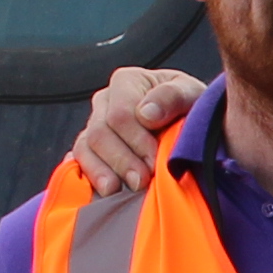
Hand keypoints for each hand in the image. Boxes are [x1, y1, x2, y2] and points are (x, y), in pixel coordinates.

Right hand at [70, 65, 192, 192]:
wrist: (192, 127)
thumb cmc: (191, 108)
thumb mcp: (192, 95)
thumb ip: (172, 97)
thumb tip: (146, 114)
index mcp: (127, 82)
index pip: (120, 115)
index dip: (136, 141)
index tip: (154, 161)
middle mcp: (105, 101)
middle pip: (100, 133)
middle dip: (122, 161)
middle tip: (141, 182)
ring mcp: (94, 125)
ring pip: (85, 148)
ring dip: (103, 172)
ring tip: (119, 191)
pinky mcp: (90, 150)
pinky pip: (79, 162)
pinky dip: (88, 176)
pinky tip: (101, 191)